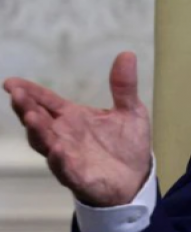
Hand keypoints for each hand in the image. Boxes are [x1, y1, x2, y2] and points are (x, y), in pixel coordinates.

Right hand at [4, 52, 151, 206]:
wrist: (137, 178)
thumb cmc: (127, 144)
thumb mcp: (130, 110)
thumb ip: (124, 86)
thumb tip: (127, 53)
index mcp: (73, 118)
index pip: (46, 102)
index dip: (29, 92)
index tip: (10, 82)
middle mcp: (65, 136)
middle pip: (39, 120)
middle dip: (26, 108)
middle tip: (16, 94)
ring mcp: (68, 156)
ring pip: (46, 143)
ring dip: (37, 131)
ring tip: (31, 117)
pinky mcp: (79, 177)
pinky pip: (66, 169)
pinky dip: (60, 160)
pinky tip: (57, 150)